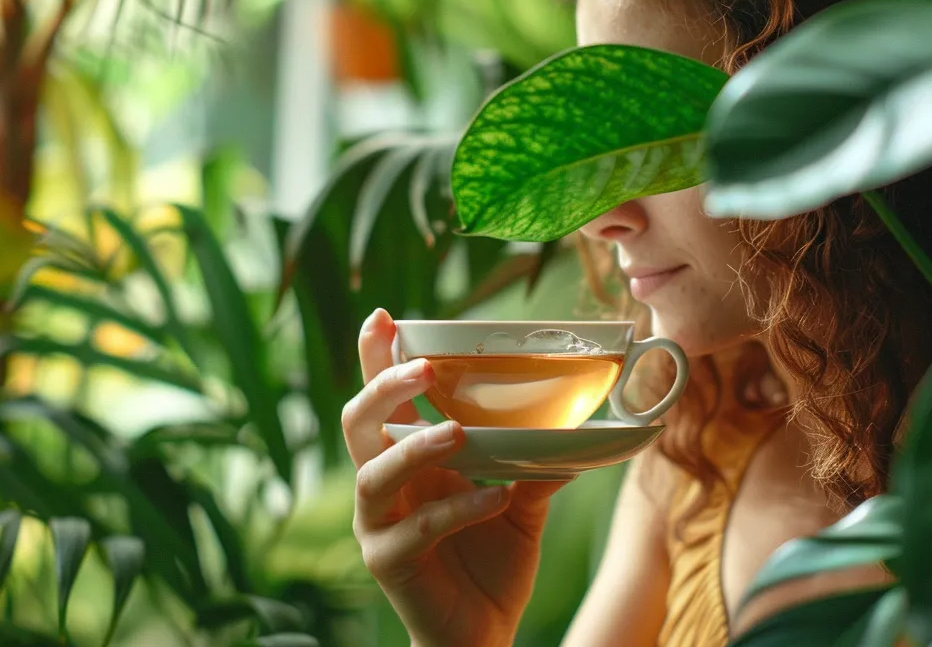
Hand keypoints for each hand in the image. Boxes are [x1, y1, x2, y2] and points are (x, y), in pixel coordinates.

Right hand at [343, 309, 568, 646]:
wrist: (481, 636)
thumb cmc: (490, 563)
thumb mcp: (520, 504)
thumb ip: (534, 465)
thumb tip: (574, 427)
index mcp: (405, 459)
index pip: (380, 399)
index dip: (374, 357)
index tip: (383, 317)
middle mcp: (382, 485)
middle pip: (357, 423)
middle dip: (382, 387)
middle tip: (421, 367)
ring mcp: (378, 524)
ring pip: (372, 473)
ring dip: (413, 447)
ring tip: (455, 432)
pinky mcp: (390, 562)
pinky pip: (417, 528)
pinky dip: (457, 509)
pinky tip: (494, 497)